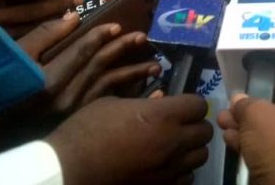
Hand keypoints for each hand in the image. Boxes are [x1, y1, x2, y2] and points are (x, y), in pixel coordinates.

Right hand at [18, 12, 160, 112]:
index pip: (83, 52)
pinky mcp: (77, 121)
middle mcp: (65, 98)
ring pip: (109, 89)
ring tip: (154, 66)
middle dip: (123, 50)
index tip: (118, 25)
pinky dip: (128, 97)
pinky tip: (147, 92)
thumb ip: (43, 35)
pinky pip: (108, 105)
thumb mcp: (13, 57)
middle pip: (101, 68)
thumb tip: (73, 17)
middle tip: (142, 38)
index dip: (101, 36)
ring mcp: (73, 112)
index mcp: (49, 80)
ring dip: (133, 75)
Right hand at [46, 96, 212, 184]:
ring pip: (201, 155)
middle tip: (179, 124)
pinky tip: (166, 165)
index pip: (199, 106)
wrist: (69, 168)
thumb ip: (145, 101)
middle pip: (205, 131)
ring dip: (191, 148)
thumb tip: (163, 97)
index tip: (179, 106)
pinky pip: (188, 177)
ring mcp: (170, 167)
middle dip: (194, 125)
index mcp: (161, 115)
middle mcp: (173, 141)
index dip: (190, 104)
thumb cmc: (87, 129)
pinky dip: (182, 170)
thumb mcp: (114, 103)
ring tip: (174, 145)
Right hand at [217, 78, 274, 184]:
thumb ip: (245, 103)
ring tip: (221, 123)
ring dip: (242, 127)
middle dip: (246, 108)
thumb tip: (238, 99)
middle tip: (225, 109)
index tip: (244, 83)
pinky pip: (265, 149)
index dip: (265, 81)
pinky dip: (247, 144)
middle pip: (273, 108)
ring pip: (265, 130)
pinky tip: (229, 140)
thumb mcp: (258, 115)